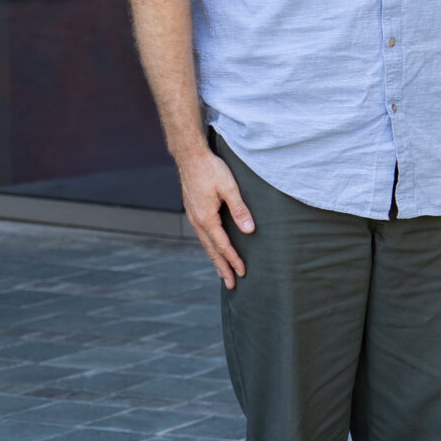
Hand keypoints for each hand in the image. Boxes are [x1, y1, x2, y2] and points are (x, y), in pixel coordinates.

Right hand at [179, 149, 254, 286]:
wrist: (190, 157)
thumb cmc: (211, 170)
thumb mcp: (230, 188)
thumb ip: (240, 210)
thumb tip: (250, 231)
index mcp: (206, 218)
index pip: (222, 245)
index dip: (233, 259)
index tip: (242, 272)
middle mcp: (197, 221)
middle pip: (211, 250)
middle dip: (222, 267)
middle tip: (231, 284)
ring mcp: (194, 216)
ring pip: (205, 244)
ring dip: (215, 259)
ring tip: (223, 273)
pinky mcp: (194, 211)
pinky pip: (203, 235)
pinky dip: (210, 246)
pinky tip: (214, 249)